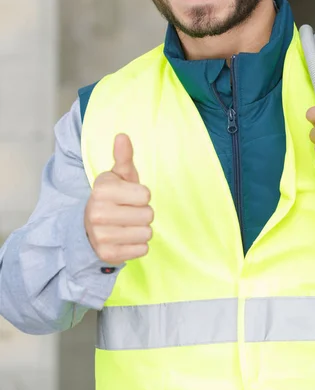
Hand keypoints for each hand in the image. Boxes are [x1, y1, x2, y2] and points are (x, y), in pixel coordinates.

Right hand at [84, 134, 153, 264]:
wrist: (90, 227)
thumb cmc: (114, 197)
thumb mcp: (119, 176)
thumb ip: (124, 157)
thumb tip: (122, 136)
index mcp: (102, 190)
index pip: (146, 195)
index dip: (142, 195)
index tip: (129, 196)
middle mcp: (97, 212)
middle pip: (148, 215)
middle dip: (143, 214)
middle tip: (128, 212)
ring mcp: (101, 235)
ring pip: (146, 233)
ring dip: (142, 230)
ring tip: (127, 225)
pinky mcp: (107, 254)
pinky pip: (142, 250)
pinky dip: (137, 246)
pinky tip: (125, 238)